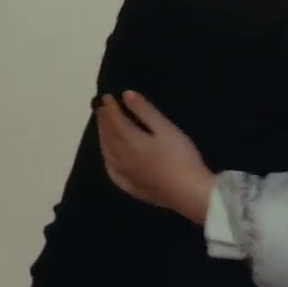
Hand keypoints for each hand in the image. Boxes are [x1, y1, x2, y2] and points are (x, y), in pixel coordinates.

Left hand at [96, 91, 215, 223]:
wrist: (188, 191)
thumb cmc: (180, 156)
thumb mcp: (166, 128)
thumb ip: (145, 111)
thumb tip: (126, 95)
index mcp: (129, 141)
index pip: (115, 121)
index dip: (109, 108)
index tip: (106, 97)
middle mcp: (121, 157)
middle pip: (108, 136)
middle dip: (104, 121)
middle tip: (100, 109)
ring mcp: (124, 174)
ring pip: (107, 153)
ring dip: (103, 138)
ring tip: (103, 128)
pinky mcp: (130, 186)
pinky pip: (112, 170)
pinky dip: (107, 159)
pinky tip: (109, 158)